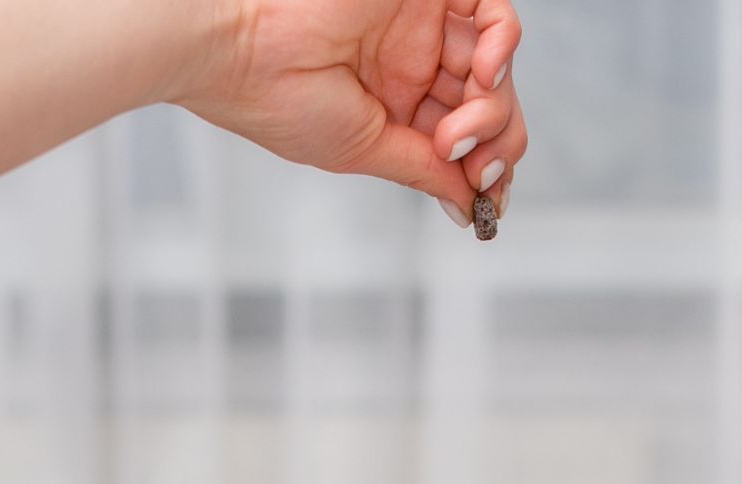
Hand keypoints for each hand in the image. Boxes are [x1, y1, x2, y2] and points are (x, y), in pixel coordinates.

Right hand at [178, 0, 525, 225]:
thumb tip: (472, 206)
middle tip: (472, 166)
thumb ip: (426, 170)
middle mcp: (416, 68)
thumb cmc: (279, 102)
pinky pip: (492, 11)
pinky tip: (485, 75)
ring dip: (495, 109)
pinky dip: (504, 46)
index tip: (490, 202)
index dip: (491, 170)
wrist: (237, 50)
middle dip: (496, 144)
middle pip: (492, 107)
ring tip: (456, 135)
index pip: (470, 140)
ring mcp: (423, 30)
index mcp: (399, 109)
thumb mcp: (366, 151)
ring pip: (498, 68)